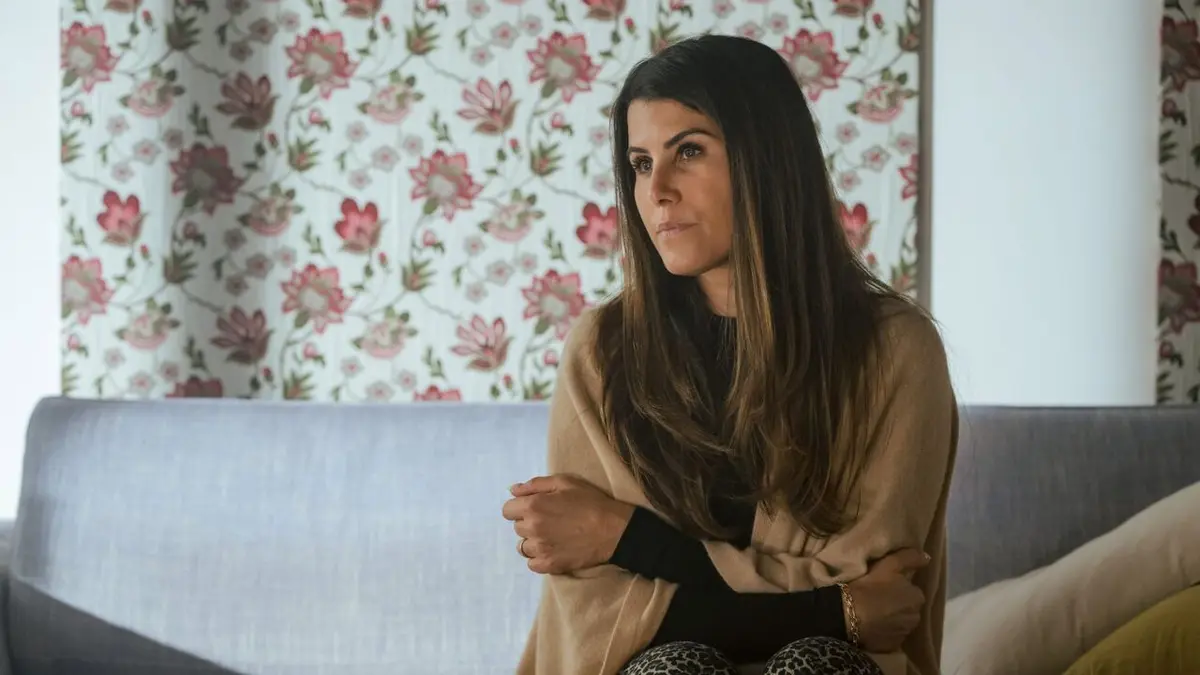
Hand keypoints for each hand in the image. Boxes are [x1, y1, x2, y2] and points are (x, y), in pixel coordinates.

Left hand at [501, 474, 634, 574]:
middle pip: (517, 528)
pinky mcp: (549, 565)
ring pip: (523, 547)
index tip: (534, 508)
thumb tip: (513, 490)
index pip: (507, 510)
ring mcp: (540, 549)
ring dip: (533, 542)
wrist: (613, 529)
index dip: (519, 507)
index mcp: (533, 506)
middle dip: (529, 523)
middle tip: (550, 521)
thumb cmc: (590, 501)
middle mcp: (532, 528)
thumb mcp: (565, 482)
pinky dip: (539, 558)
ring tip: (552, 537)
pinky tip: (553, 550)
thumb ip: (535, 485)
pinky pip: (532, 564)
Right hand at [845, 548, 928, 652]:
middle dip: (899, 604)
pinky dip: (886, 631)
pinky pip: (892, 636)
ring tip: (875, 613)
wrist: (848, 614)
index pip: (913, 591)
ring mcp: (904, 633)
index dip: (899, 588)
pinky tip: (873, 625)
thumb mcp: (889, 564)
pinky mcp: (892, 646)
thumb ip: (910, 558)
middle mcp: (916, 617)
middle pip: (909, 608)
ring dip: (893, 618)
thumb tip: (927, 557)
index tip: (885, 585)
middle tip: (879, 598)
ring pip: (901, 622)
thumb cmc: (869, 586)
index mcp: (917, 597)